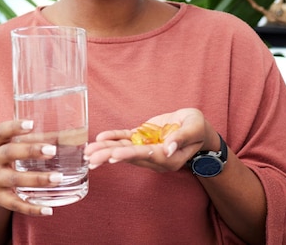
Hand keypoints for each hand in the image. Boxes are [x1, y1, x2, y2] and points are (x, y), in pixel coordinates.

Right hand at [0, 120, 62, 215]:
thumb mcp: (23, 144)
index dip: (15, 127)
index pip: (3, 130)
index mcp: (0, 141)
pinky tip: (48, 210)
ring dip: (36, 179)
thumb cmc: (18, 155)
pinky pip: (15, 204)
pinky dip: (32, 208)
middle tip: (52, 151)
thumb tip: (77, 135)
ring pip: (13, 179)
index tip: (32, 124)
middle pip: (8, 153)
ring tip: (58, 178)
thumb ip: (43, 139)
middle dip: (30, 151)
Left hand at [84, 108, 218, 171]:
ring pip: (123, 149)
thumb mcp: (194, 129)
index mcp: (169, 159)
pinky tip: (99, 138)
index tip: (114, 155)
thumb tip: (167, 148)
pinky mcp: (142, 138)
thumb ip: (181, 138)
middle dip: (109, 156)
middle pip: (129, 156)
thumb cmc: (198, 128)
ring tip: (87, 152)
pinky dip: (112, 138)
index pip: (146, 156)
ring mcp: (146, 148)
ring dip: (105, 150)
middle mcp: (154, 157)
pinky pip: (125, 138)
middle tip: (91, 158)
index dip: (130, 154)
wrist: (196, 127)